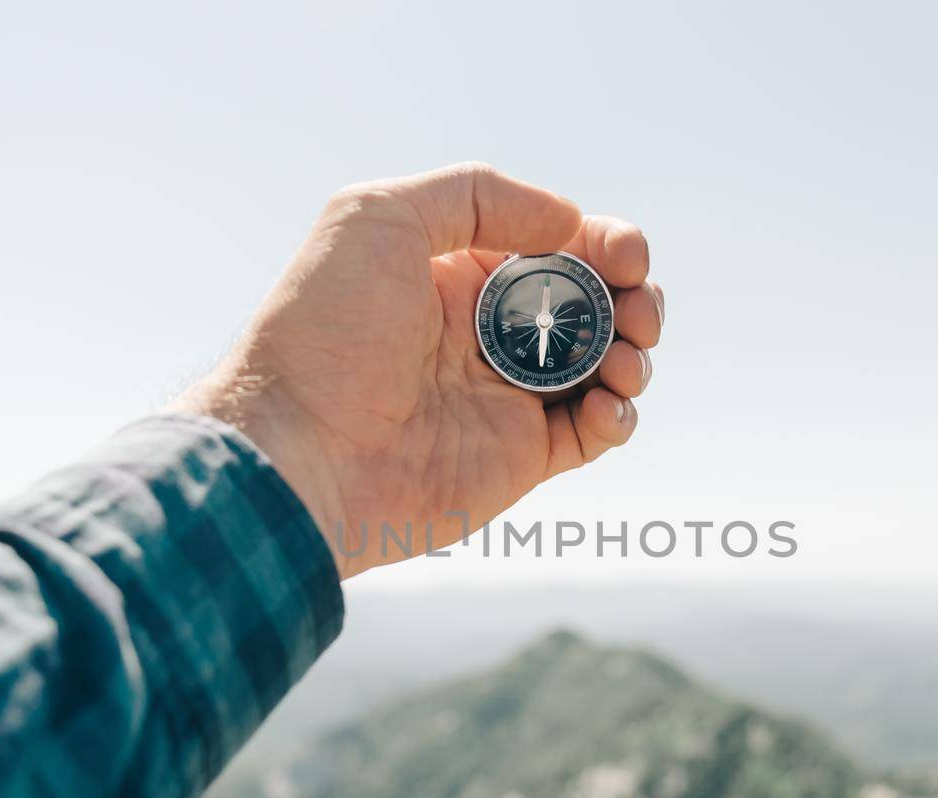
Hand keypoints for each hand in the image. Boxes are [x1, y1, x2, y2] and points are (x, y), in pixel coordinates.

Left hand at [175, 162, 662, 579]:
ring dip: (633, 354)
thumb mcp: (379, 215)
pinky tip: (604, 404)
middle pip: (592, 306)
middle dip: (632, 297)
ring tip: (624, 358)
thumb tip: (567, 221)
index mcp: (458, 275)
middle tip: (638, 305)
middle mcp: (485, 336)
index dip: (603, 244)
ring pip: (604, 368)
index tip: (626, 252)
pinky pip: (592, 434)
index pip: (556, 249)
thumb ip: (477, 197)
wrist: (299, 448)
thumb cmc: (325, 329)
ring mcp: (504, 400)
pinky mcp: (518, 459)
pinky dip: (617, 416)